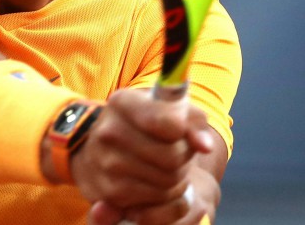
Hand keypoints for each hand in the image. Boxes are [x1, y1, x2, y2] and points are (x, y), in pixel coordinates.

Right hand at [71, 89, 214, 219]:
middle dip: (184, 156)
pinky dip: (165, 194)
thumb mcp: (169, 108)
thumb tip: (205, 146)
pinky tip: (157, 181)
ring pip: (168, 181)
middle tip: (180, 151)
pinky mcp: (108, 193)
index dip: (183, 130)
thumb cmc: (144, 122)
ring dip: (178, 177)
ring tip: (169, 166)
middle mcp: (109, 132)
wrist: (99, 147)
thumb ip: (193, 120)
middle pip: (173, 156)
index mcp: (123, 103)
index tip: (180, 130)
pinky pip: (156, 200)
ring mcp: (106, 164)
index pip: (169, 123)